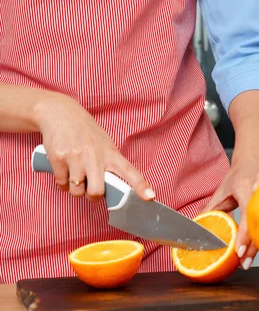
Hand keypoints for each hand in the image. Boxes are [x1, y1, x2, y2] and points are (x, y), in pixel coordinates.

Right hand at [35, 92, 153, 200]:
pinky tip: (65, 172)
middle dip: (93, 196)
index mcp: (111, 153)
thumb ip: (110, 163)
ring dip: (76, 189)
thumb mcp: (105, 143)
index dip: (140, 186)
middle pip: (97, 191)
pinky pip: (61, 184)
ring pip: (77, 191)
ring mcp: (76, 158)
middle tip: (90, 189)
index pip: (129, 171)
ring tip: (76, 175)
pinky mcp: (58, 159)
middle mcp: (95, 156)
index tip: (149, 197)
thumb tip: (114, 187)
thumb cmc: (85, 131)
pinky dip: (63, 183)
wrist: (60, 113)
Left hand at [203, 148, 258, 269]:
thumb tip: (197, 226)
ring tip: (257, 259)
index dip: (244, 235)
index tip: (239, 252)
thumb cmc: (240, 173)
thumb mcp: (223, 189)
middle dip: (254, 247)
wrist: (258, 156)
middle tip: (246, 263)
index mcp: (246, 186)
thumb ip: (212, 208)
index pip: (247, 214)